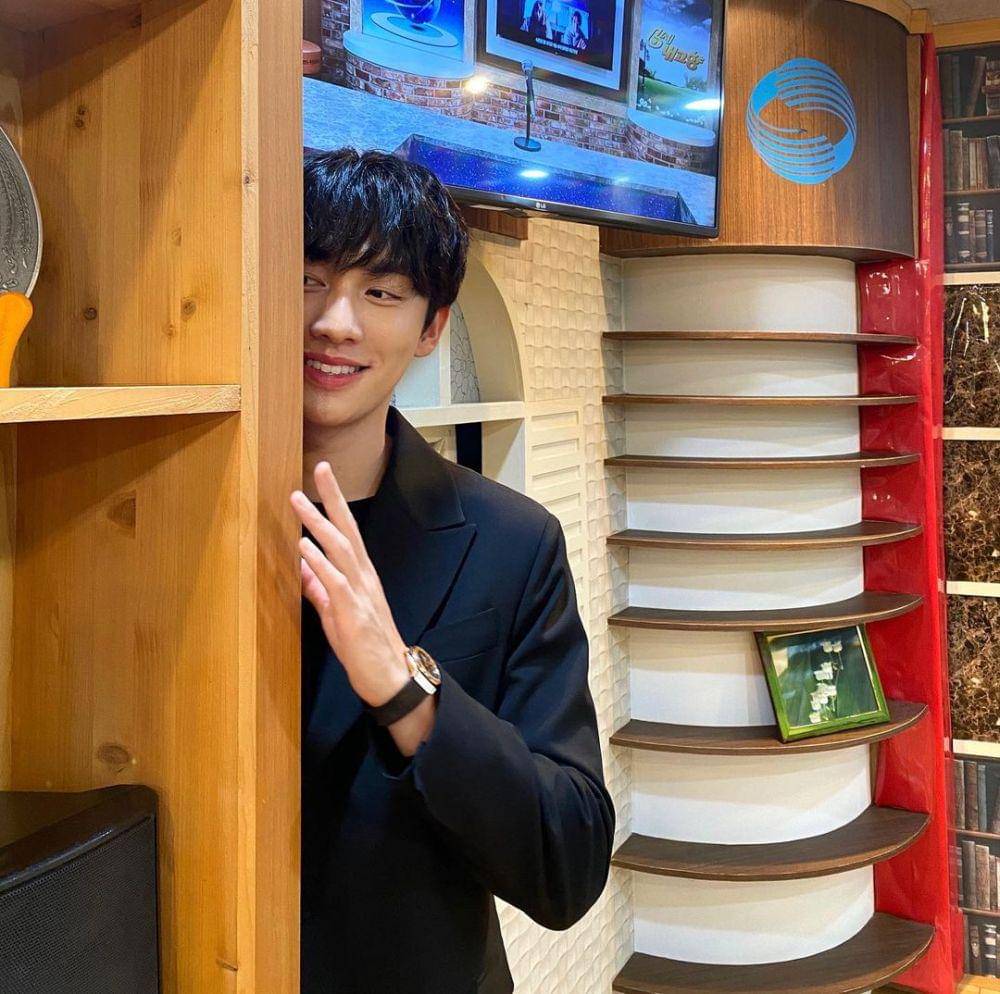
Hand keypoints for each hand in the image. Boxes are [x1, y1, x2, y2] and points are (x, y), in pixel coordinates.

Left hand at [290, 461, 409, 707]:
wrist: (391, 677)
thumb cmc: (366, 647)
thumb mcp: (337, 613)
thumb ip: (320, 589)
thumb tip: (302, 566)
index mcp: (361, 576)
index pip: (348, 531)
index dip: (335, 504)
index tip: (322, 477)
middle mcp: (364, 577)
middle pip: (348, 529)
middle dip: (333, 498)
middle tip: (319, 469)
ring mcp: (360, 593)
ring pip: (340, 549)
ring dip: (317, 523)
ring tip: (298, 500)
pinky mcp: (353, 612)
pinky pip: (335, 581)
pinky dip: (319, 561)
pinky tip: (303, 546)